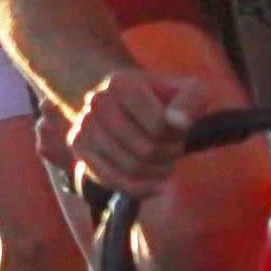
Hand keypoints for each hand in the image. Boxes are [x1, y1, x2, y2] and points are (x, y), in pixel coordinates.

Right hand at [67, 60, 211, 196]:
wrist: (135, 109)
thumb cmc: (167, 102)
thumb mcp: (190, 93)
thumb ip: (190, 103)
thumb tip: (177, 124)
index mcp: (121, 82)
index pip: (158, 125)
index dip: (176, 135)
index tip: (180, 130)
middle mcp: (97, 100)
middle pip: (145, 149)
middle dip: (167, 156)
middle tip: (175, 150)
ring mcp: (84, 125)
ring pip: (130, 168)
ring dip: (156, 172)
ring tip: (165, 164)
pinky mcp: (79, 149)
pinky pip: (112, 181)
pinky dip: (139, 188)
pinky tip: (154, 183)